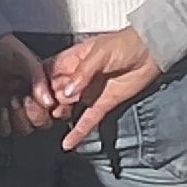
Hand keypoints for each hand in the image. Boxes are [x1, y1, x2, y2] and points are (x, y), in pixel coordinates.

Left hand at [0, 34, 54, 135]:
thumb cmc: (2, 49)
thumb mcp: (24, 58)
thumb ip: (37, 78)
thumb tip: (48, 101)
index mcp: (41, 86)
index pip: (55, 108)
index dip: (53, 109)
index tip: (46, 102)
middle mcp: (30, 99)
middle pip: (42, 122)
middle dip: (35, 114)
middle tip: (26, 98)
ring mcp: (13, 108)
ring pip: (26, 129)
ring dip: (20, 119)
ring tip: (12, 101)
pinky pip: (4, 130)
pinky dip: (4, 124)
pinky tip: (1, 109)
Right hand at [46, 26, 161, 150]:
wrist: (150, 52)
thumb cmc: (125, 43)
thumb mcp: (100, 53)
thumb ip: (82, 73)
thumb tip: (66, 92)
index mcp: (71, 60)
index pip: (47, 74)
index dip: (39, 85)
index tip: (37, 96)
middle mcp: (76, 78)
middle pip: (53, 93)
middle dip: (46, 103)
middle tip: (40, 113)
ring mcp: (88, 92)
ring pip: (67, 108)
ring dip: (58, 116)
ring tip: (48, 125)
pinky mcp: (102, 105)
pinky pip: (87, 120)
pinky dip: (78, 132)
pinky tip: (68, 143)